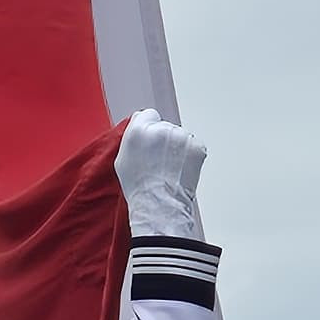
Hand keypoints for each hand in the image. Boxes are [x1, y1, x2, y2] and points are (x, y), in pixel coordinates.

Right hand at [116, 111, 206, 240]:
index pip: (148, 115)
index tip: (149, 141)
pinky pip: (192, 145)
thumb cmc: (139, 187)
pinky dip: (189, 155)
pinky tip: (179, 169)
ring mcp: (182, 136)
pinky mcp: (197, 146)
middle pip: (165, 126)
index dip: (148, 128)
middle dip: (163, 139)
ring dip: (177, 147)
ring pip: (180, 136)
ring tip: (169, 168)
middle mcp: (162, 128)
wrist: (159, 204)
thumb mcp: (122, 159)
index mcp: (139, 129)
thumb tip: (141, 125)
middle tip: (158, 160)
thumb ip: (132, 136)